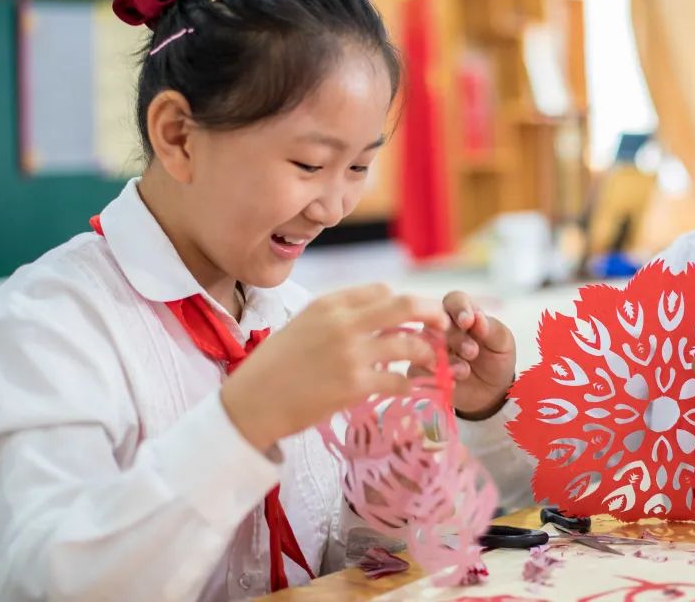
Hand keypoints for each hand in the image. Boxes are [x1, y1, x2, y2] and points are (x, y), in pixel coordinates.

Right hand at [221, 283, 447, 450]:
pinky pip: (398, 380)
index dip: (404, 303)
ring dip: (427, 354)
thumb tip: (369, 315)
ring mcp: (351, 353)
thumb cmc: (273, 368)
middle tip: (444, 327)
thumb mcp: (301, 325)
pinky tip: (409, 388)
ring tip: (431, 363)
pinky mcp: (355, 385)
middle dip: (432, 313)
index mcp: (329, 303)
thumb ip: (334, 317)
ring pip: (410, 344)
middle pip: (405, 305)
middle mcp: (343, 322)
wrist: (250, 403)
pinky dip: (410, 383)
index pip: (382, 291)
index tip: (415, 316)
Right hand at [407, 291, 516, 419]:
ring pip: (424, 345)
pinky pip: (417, 369)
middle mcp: (440, 327)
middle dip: (455, 337)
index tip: (468, 322)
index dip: (459, 309)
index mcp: (461, 313)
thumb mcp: (503, 343)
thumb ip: (492, 328)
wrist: (491, 392)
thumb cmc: (495, 359)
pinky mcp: (420, 370)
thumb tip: (478, 317)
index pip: (454, 301)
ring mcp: (427, 347)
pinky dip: (434, 376)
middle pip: (437, 322)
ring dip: (444, 359)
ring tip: (464, 371)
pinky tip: (450, 382)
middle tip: (472, 352)